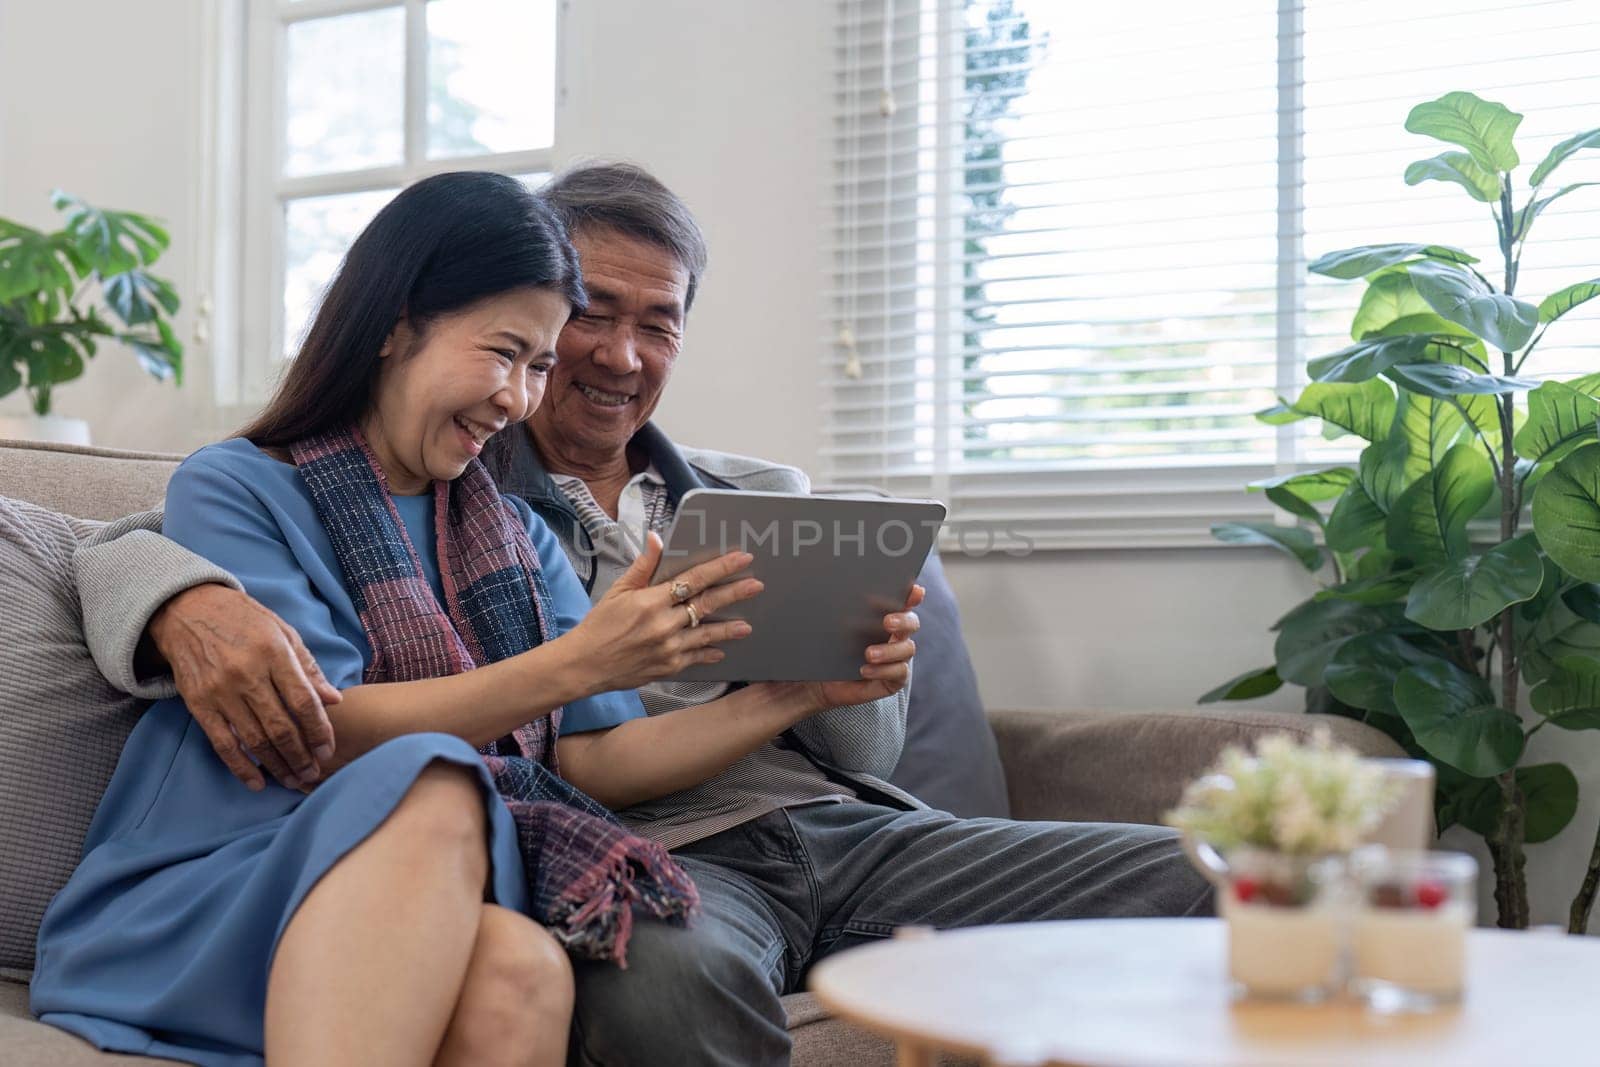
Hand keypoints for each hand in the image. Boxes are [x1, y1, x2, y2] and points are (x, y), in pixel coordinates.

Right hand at [147, 583, 340, 791]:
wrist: (187, 609)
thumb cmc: (243, 619)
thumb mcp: (282, 632)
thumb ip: (308, 668)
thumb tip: (334, 700)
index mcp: (273, 653)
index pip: (303, 701)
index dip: (319, 730)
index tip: (328, 749)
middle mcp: (247, 674)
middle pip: (281, 726)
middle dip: (301, 756)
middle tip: (313, 774)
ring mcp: (220, 691)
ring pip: (254, 739)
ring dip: (277, 765)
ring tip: (293, 780)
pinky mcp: (198, 703)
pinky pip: (223, 743)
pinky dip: (240, 766)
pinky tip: (256, 782)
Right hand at [563, 532, 761, 692]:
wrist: (584, 665)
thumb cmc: (599, 625)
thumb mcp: (618, 590)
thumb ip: (644, 566)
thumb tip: (658, 539)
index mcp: (650, 601)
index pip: (693, 580)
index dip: (720, 568)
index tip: (741, 558)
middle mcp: (663, 625)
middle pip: (706, 605)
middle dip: (734, 593)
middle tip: (756, 585)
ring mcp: (667, 648)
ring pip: (706, 635)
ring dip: (728, 629)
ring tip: (747, 625)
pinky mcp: (668, 667)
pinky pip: (695, 658)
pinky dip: (708, 653)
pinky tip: (720, 649)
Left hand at [795, 583, 924, 711]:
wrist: (813, 681)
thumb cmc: (820, 646)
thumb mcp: (823, 624)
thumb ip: (832, 606)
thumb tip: (824, 582)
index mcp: (882, 614)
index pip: (902, 600)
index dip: (911, 595)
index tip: (914, 590)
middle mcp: (894, 634)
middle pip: (911, 622)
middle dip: (903, 620)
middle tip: (887, 621)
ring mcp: (895, 658)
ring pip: (907, 649)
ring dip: (889, 650)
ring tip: (868, 653)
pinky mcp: (891, 679)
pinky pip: (898, 674)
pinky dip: (883, 671)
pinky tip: (864, 670)